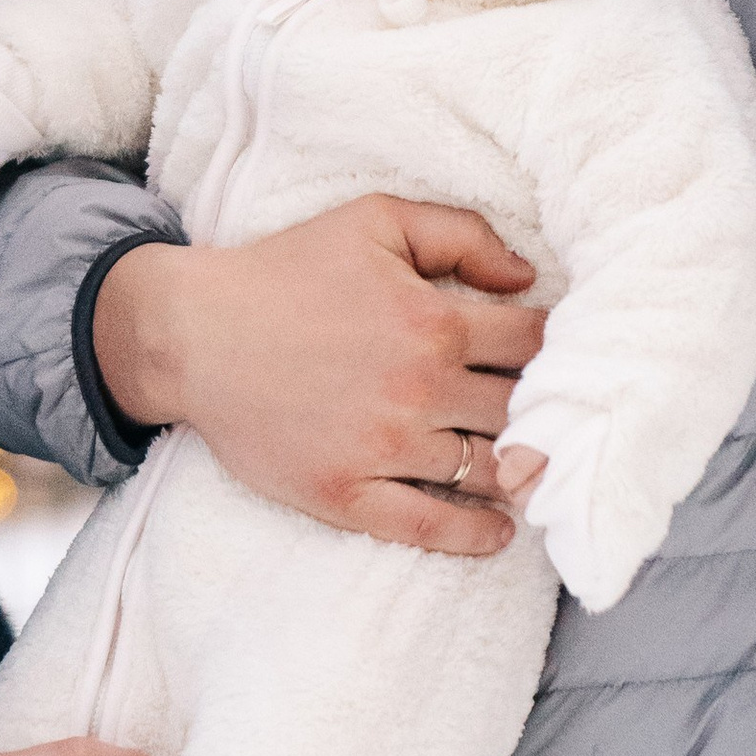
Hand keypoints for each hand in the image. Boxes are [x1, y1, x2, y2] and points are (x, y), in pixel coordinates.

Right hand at [95, 196, 544, 554]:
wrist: (191, 334)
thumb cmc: (286, 271)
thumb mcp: (374, 221)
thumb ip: (461, 235)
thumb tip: (528, 277)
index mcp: (433, 320)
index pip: (535, 344)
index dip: (559, 348)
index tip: (564, 357)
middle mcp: (418, 390)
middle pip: (521, 412)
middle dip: (547, 411)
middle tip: (560, 417)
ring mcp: (383, 449)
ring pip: (487, 472)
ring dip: (521, 471)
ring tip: (538, 469)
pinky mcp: (346, 494)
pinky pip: (431, 527)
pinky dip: (477, 534)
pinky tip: (500, 529)